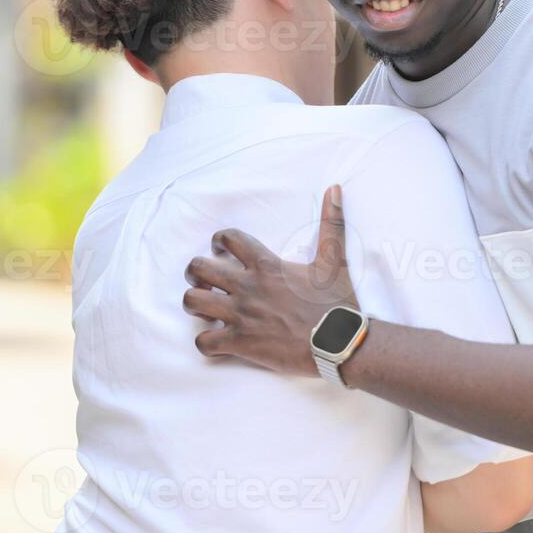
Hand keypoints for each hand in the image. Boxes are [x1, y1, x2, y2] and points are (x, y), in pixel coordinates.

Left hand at [182, 185, 357, 376]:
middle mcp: (248, 287)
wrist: (339, 344)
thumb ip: (332, 224)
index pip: (229, 238)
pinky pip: (204, 342)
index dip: (219, 240)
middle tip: (204, 279)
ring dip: (195, 303)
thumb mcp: (334, 261)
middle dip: (195, 271)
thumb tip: (335, 188)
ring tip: (206, 307)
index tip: (220, 248)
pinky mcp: (240, 343)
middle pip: (199, 268)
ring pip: (193, 302)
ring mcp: (241, 316)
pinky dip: (206, 341)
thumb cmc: (336, 304)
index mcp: (266, 265)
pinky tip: (217, 339)